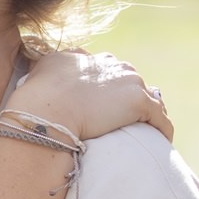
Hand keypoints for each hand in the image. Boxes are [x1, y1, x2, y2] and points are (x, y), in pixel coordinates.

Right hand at [12, 51, 171, 142]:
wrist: (46, 112)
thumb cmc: (37, 97)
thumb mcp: (41, 69)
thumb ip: (52, 64)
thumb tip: (52, 63)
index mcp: (88, 57)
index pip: (106, 69)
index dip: (107, 86)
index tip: (105, 103)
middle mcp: (110, 64)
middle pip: (129, 80)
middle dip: (129, 96)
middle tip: (124, 118)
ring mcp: (127, 81)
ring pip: (149, 96)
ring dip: (148, 112)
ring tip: (145, 130)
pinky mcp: (139, 102)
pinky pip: (159, 117)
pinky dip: (162, 128)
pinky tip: (160, 140)